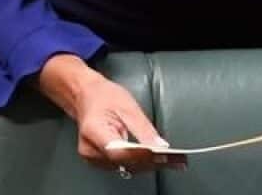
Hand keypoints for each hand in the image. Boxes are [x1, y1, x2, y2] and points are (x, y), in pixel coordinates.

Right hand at [70, 76, 188, 174]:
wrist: (85, 95)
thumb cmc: (103, 96)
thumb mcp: (127, 106)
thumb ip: (144, 128)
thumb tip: (160, 146)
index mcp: (94, 130)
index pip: (121, 151)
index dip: (144, 156)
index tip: (164, 156)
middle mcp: (89, 148)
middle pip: (124, 162)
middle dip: (152, 162)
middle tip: (176, 161)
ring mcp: (92, 157)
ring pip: (125, 166)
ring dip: (147, 164)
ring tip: (171, 161)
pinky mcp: (98, 160)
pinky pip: (121, 165)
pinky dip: (138, 162)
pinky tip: (153, 160)